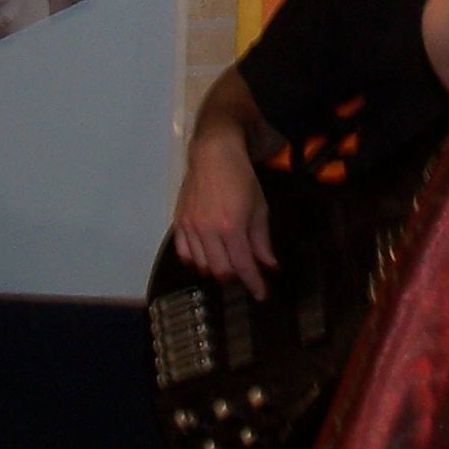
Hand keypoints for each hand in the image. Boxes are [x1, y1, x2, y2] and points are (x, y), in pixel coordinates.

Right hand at [170, 128, 274, 298]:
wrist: (213, 153)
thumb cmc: (241, 177)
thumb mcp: (260, 207)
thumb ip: (262, 240)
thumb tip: (269, 266)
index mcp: (231, 226)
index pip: (243, 266)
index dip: (254, 283)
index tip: (262, 294)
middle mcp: (208, 230)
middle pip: (220, 270)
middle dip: (236, 276)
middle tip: (245, 272)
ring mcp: (190, 227)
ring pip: (201, 265)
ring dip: (216, 268)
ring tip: (227, 262)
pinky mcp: (179, 222)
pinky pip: (184, 253)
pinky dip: (195, 260)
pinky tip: (205, 255)